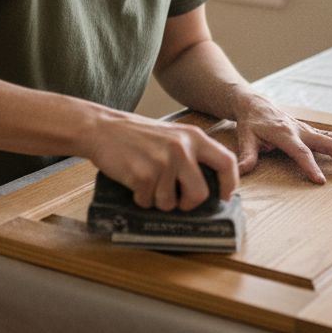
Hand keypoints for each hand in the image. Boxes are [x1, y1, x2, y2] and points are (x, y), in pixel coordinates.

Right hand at [82, 111, 238, 210]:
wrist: (102, 128)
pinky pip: (148, 202)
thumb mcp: (172, 136)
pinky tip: (133, 182)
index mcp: (194, 137)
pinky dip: (140, 198)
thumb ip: (192, 154)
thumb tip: (209, 188)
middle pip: (200, 194)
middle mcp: (182, 149)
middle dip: (187, 204)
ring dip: (157, 200)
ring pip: (170, 203)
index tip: (223, 197)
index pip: (226, 162)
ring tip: (146, 182)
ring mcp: (163, 162)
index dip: (229, 184)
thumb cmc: (137, 136)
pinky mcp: (144, 175)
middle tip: (177, 201)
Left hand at [233, 96, 331, 183]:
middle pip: (327, 144)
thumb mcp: (245, 137)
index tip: (321, 181)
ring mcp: (309, 129)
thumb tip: (241, 170)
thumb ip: (247, 155)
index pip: (300, 151)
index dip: (310, 165)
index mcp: (284, 133)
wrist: (255, 104)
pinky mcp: (312, 131)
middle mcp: (300, 130)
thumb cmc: (251, 123)